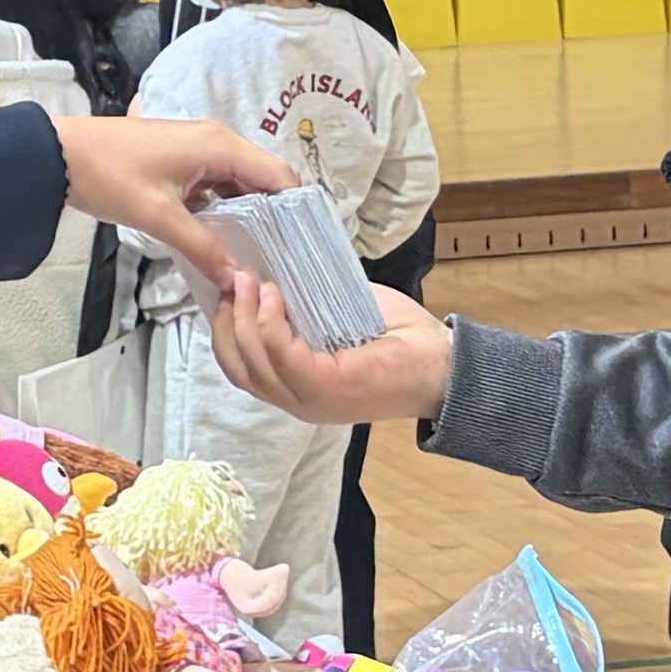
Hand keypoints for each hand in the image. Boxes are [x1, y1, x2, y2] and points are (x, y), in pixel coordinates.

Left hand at [56, 115, 291, 301]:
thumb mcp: (158, 217)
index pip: (278, 176)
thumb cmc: (108, 176)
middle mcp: (217, 141)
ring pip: (240, 184)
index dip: (294, 211)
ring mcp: (199, 149)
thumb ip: (202, 247)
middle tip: (279, 259)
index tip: (300, 247)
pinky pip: (217, 184)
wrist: (59, 155)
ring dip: (248, 215)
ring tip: (256, 256)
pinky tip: (223, 240)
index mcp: (219, 146)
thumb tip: (236, 279)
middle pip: (263, 180)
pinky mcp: (182, 159)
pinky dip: (224, 209)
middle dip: (273, 217)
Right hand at [207, 274, 453, 429]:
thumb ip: (308, 307)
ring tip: (250, 280)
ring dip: (243, 316)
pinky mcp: (325, 387)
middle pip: (236, 366)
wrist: (445, 366)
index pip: (241, 367)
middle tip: (232, 279)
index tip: (228, 288)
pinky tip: (274, 295)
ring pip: (252, 360)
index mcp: (298, 388)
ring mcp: (308, 399)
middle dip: (226, 320)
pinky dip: (269, 322)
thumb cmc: (401, 340)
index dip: (225, 328)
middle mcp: (297, 401)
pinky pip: (280, 353)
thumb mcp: (342, 318)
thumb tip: (279, 270)